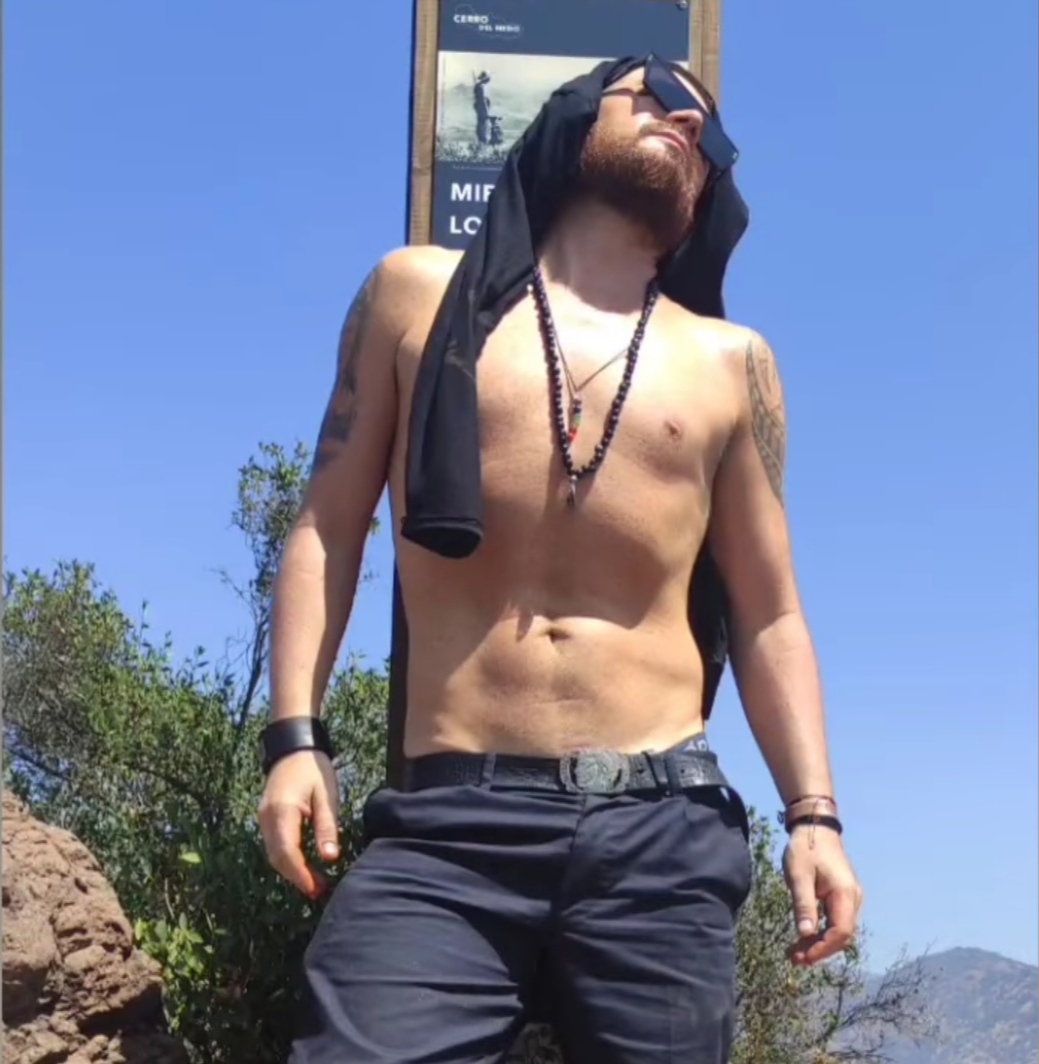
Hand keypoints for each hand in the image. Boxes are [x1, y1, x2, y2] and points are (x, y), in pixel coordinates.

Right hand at [258, 750, 340, 898]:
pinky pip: (274, 845)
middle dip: (297, 877)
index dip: (300, 874)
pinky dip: (287, 859)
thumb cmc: (314, 768)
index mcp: (281, 811)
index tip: (316, 889)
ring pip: (273, 854)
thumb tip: (329, 858)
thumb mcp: (326, 795)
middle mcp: (266, 818)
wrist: (294, 747)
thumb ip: (326, 826)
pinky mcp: (267, 818)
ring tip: (315, 883)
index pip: (287, 852)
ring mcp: (263, 818)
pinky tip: (304, 866)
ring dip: (292, 871)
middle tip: (320, 891)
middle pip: (277, 858)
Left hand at [782, 825, 862, 966]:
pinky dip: (821, 932)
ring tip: (796, 953)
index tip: (803, 958)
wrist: (815, 827)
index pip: (840, 932)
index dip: (823, 949)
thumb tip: (805, 934)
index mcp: (845, 894)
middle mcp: (853, 899)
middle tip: (795, 960)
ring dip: (820, 943)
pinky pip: (836, 921)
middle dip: (820, 950)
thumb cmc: (805, 848)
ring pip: (839, 930)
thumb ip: (803, 904)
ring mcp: (850, 898)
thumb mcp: (798, 875)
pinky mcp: (843, 896)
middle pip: (841, 935)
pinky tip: (805, 937)